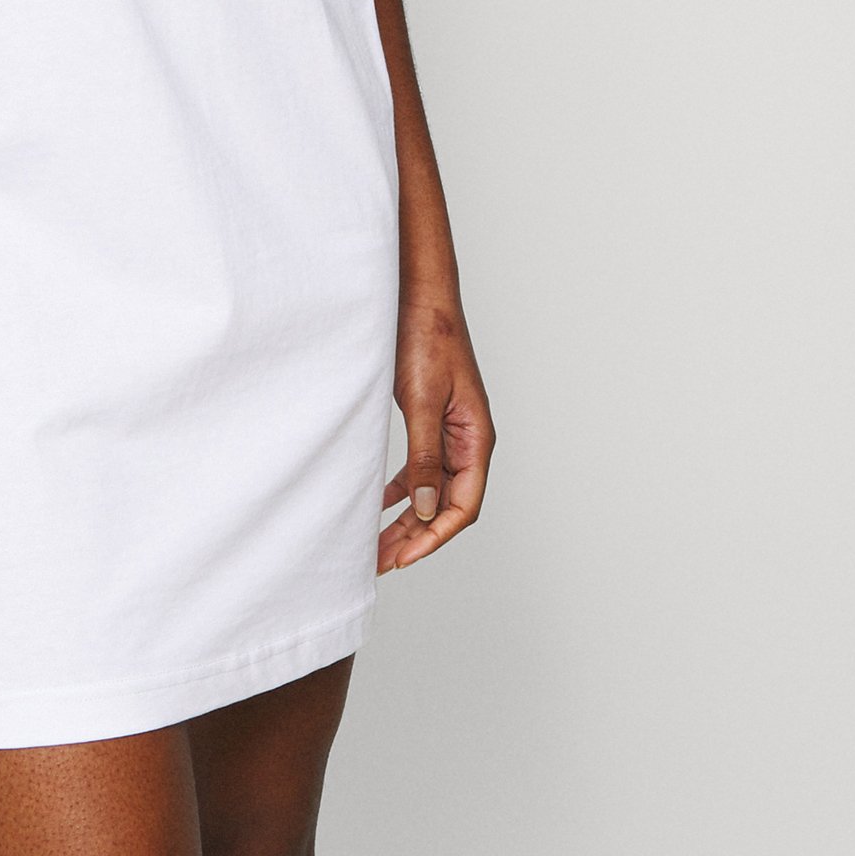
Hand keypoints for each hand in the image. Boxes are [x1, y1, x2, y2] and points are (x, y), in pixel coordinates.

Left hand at [379, 299, 493, 572]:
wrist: (420, 294)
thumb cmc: (427, 339)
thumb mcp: (421, 401)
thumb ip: (423, 456)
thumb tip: (422, 509)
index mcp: (476, 437)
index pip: (463, 505)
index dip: (433, 536)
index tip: (403, 556)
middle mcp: (469, 439)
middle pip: (447, 504)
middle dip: (417, 536)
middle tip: (382, 561)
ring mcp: (451, 430)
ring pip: (432, 488)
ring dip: (408, 517)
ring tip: (379, 543)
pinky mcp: (432, 418)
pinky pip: (423, 466)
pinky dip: (403, 488)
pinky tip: (383, 501)